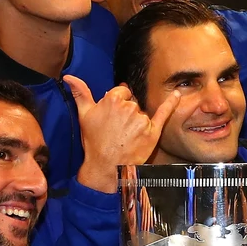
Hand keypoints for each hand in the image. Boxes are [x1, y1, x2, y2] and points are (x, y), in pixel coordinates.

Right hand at [68, 78, 178, 192]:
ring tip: (126, 138)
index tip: (113, 117)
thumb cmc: (94, 142)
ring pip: (142, 113)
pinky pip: (164, 113)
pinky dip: (171, 103)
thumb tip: (68, 77)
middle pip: (133, 103)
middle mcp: (129, 107)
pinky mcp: (152, 131)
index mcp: (112, 99)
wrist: (105, 168)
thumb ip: (80, 93)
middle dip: (127, 114)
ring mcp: (141, 119)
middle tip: (118, 131)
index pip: (122, 92)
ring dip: (137, 122)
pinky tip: (177, 95)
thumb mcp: (84, 115)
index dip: (118, 104)